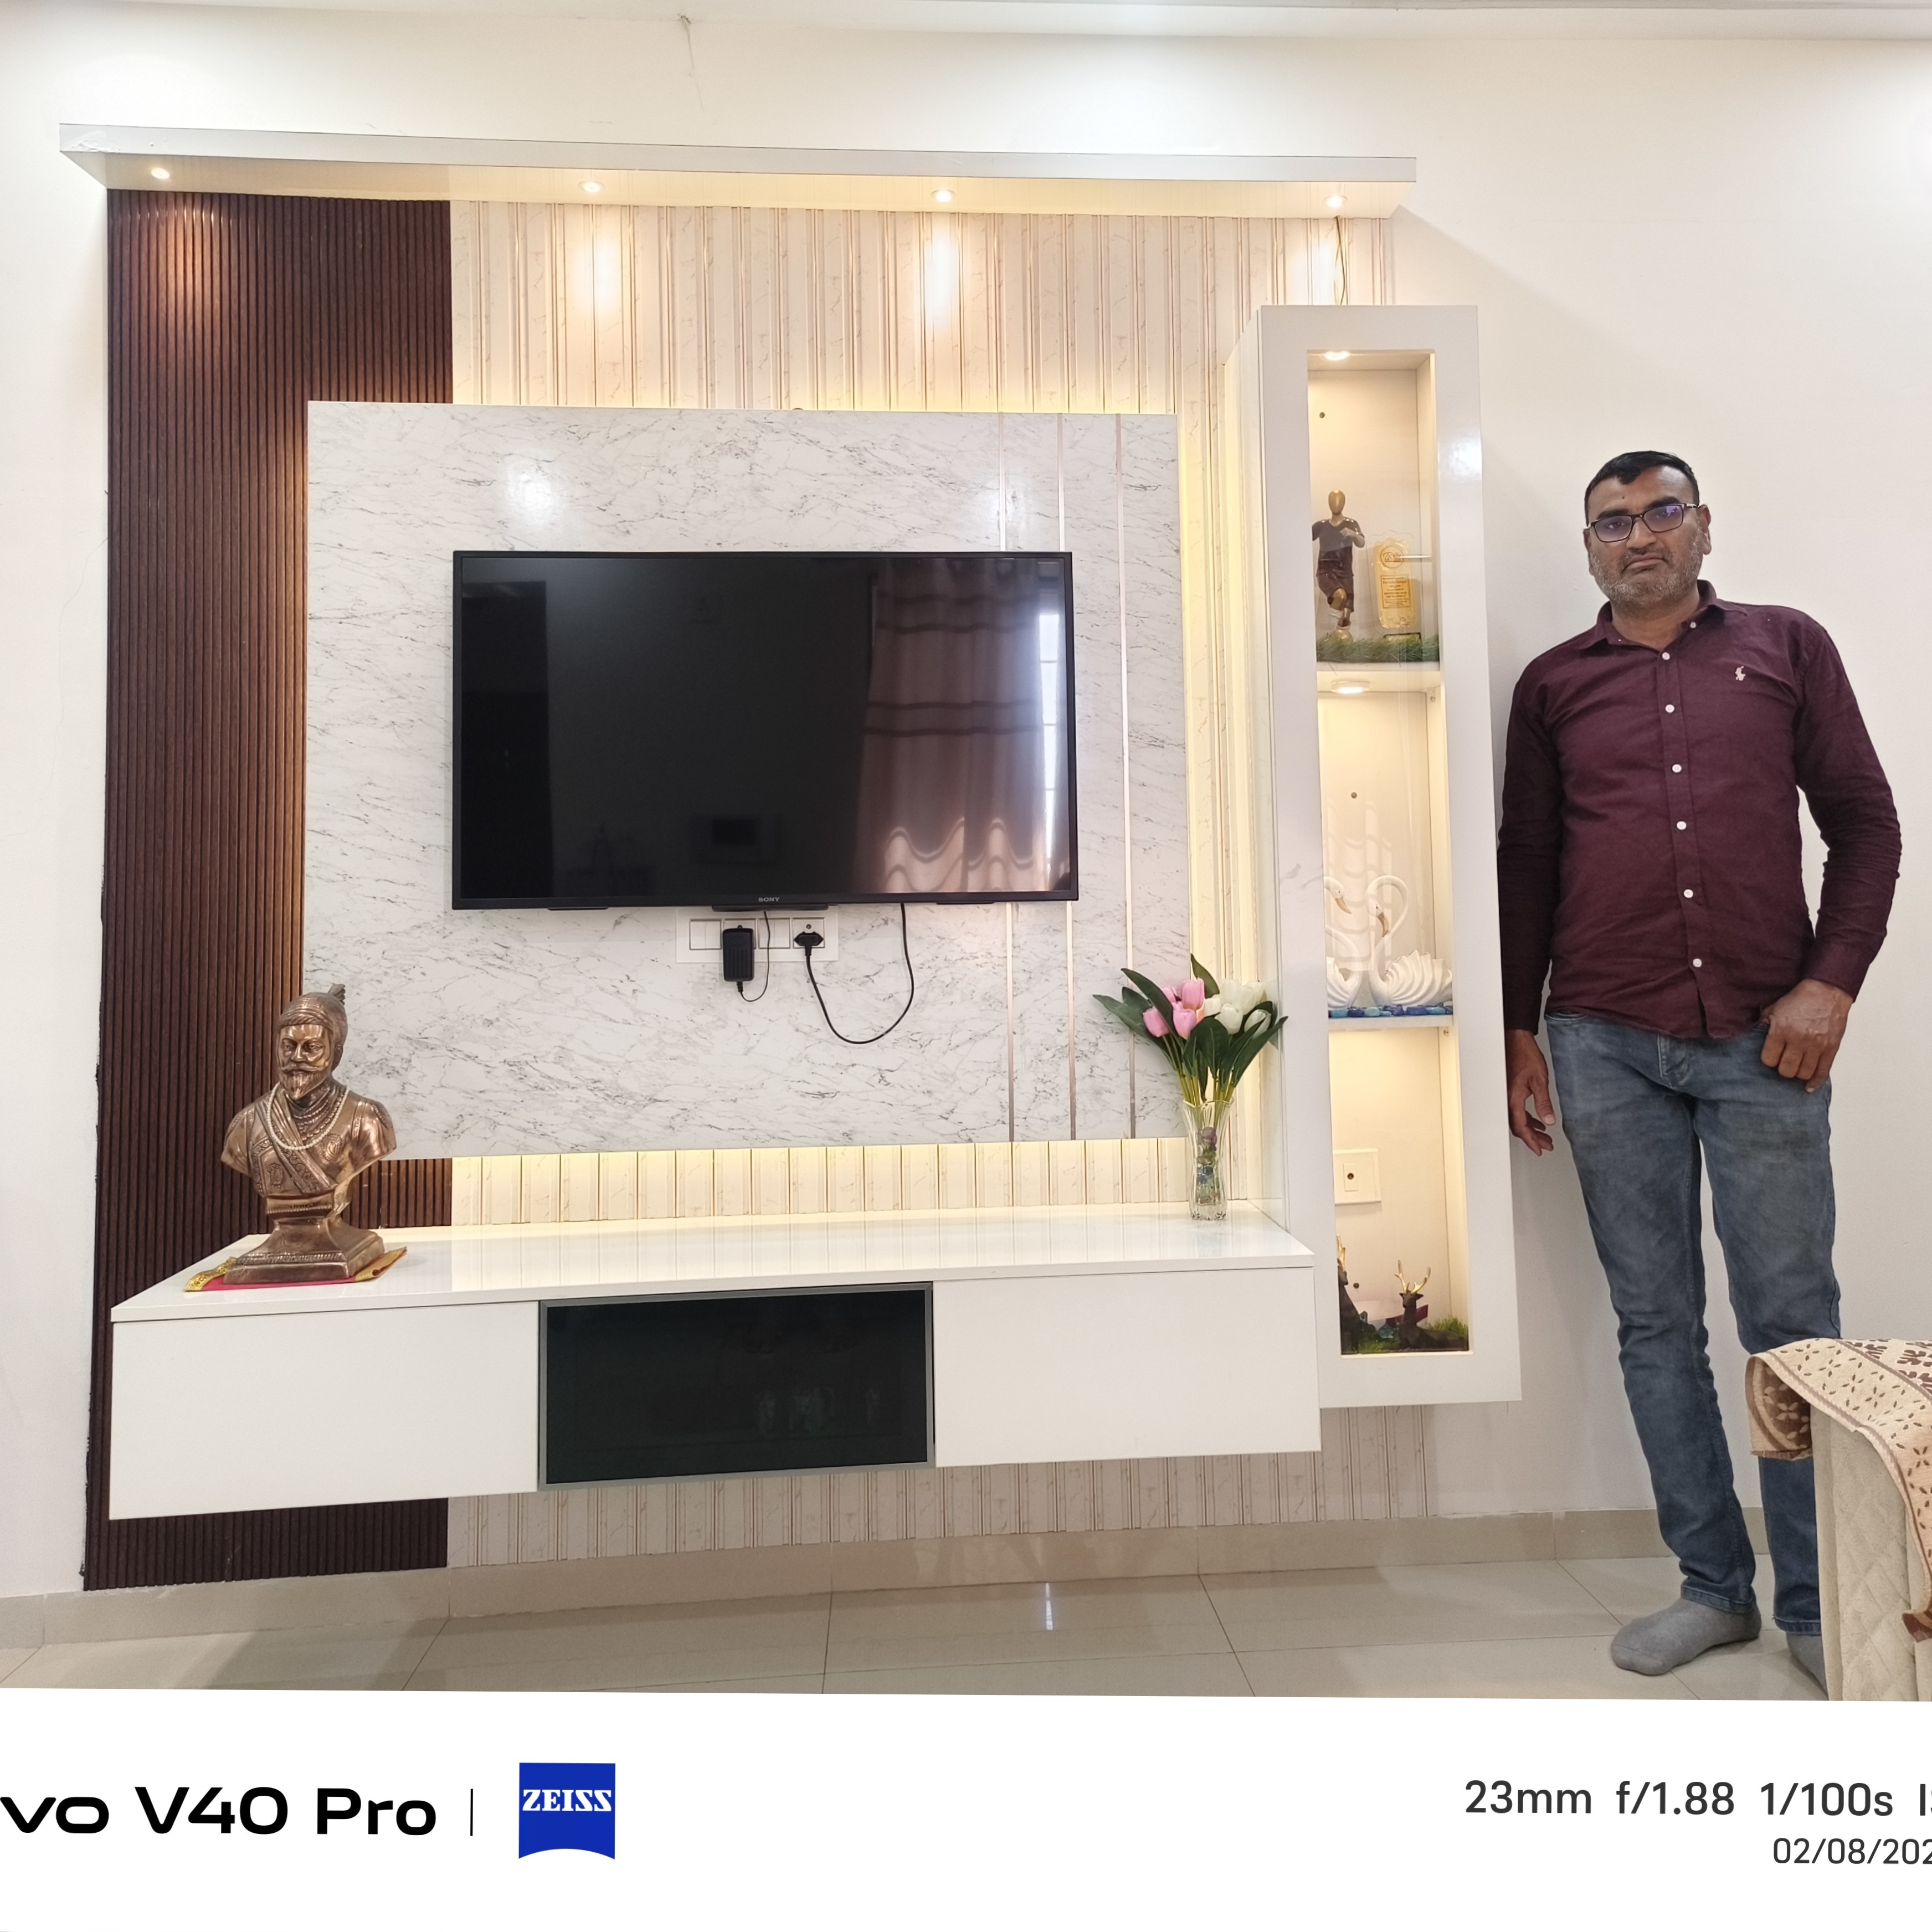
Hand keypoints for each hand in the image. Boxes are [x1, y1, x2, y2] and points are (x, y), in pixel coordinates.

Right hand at [1507, 1029, 1555, 1153]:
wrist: (1515, 1040)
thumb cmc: (1525, 1056)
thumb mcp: (1540, 1080)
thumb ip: (1544, 1102)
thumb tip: (1549, 1120)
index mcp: (1514, 1099)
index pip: (1522, 1127)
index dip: (1531, 1141)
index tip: (1540, 1149)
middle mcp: (1507, 1099)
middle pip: (1518, 1126)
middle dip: (1533, 1138)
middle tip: (1545, 1145)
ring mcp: (1507, 1095)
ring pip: (1517, 1119)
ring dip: (1531, 1129)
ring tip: (1544, 1136)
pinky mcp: (1509, 1091)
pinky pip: (1517, 1110)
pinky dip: (1527, 1118)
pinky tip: (1537, 1119)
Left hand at [1760, 978, 1851, 1091]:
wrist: (1826, 991)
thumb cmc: (1799, 1000)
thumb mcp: (1774, 1009)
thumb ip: (1763, 1026)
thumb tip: (1750, 1038)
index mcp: (1781, 1030)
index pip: (1769, 1059)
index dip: (1769, 1060)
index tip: (1771, 1056)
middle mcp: (1799, 1040)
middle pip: (1786, 1070)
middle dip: (1782, 1068)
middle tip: (1784, 1062)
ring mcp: (1817, 1045)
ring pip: (1803, 1073)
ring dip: (1798, 1073)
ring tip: (1796, 1066)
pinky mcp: (1831, 1048)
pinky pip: (1823, 1071)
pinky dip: (1815, 1081)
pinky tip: (1809, 1086)